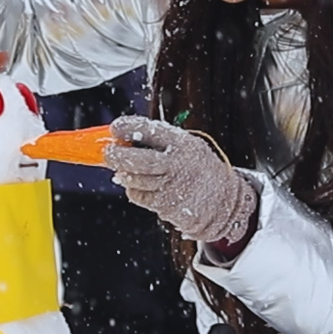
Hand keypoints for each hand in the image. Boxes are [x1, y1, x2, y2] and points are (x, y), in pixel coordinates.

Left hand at [103, 115, 257, 244]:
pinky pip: (139, 197)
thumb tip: (125, 140)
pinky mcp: (166, 206)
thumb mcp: (189, 147)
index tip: (115, 127)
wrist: (225, 201)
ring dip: (124, 174)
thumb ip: (162, 142)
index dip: (129, 127)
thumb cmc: (199, 169)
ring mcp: (171, 188)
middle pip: (136, 160)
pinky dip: (134, 190)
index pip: (150, 131)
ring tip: (124, 170)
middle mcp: (176, 165)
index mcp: (183, 144)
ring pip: (133, 180)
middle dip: (116, 155)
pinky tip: (141, 186)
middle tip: (107, 152)